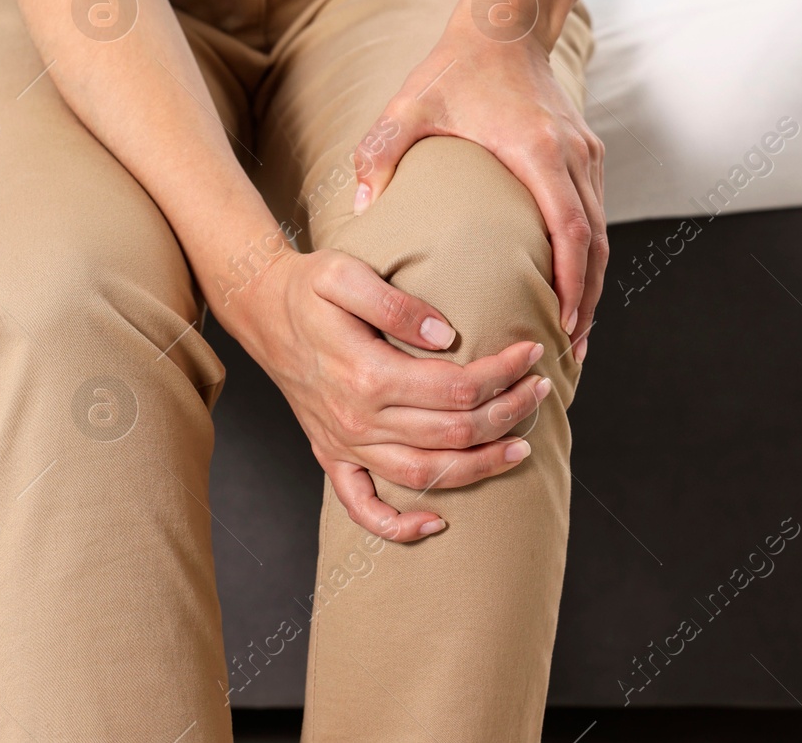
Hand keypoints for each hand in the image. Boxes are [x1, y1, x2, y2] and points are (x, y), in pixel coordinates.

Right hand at [225, 248, 549, 542]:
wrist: (261, 310)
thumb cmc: (307, 288)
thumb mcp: (344, 273)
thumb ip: (395, 305)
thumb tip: (446, 335)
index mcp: (367, 374)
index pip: (457, 387)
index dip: (503, 374)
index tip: (532, 353)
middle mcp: (358, 419)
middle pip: (454, 433)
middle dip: (508, 414)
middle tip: (540, 390)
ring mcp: (345, 443)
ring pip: (426, 476)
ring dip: (481, 467)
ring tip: (521, 447)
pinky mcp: (332, 455)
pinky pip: (363, 508)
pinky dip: (398, 527)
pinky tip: (435, 524)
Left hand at [353, 14, 605, 361]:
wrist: (504, 24)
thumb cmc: (454, 69)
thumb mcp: (409, 106)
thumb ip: (381, 153)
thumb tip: (359, 210)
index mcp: (538, 151)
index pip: (570, 232)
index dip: (570, 285)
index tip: (559, 326)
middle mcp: (573, 156)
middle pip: (597, 245)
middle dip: (587, 302)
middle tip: (571, 350)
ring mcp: (586, 154)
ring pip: (602, 232)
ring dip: (592, 284)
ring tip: (573, 333)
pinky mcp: (587, 152)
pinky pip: (595, 214)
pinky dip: (589, 255)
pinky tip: (570, 286)